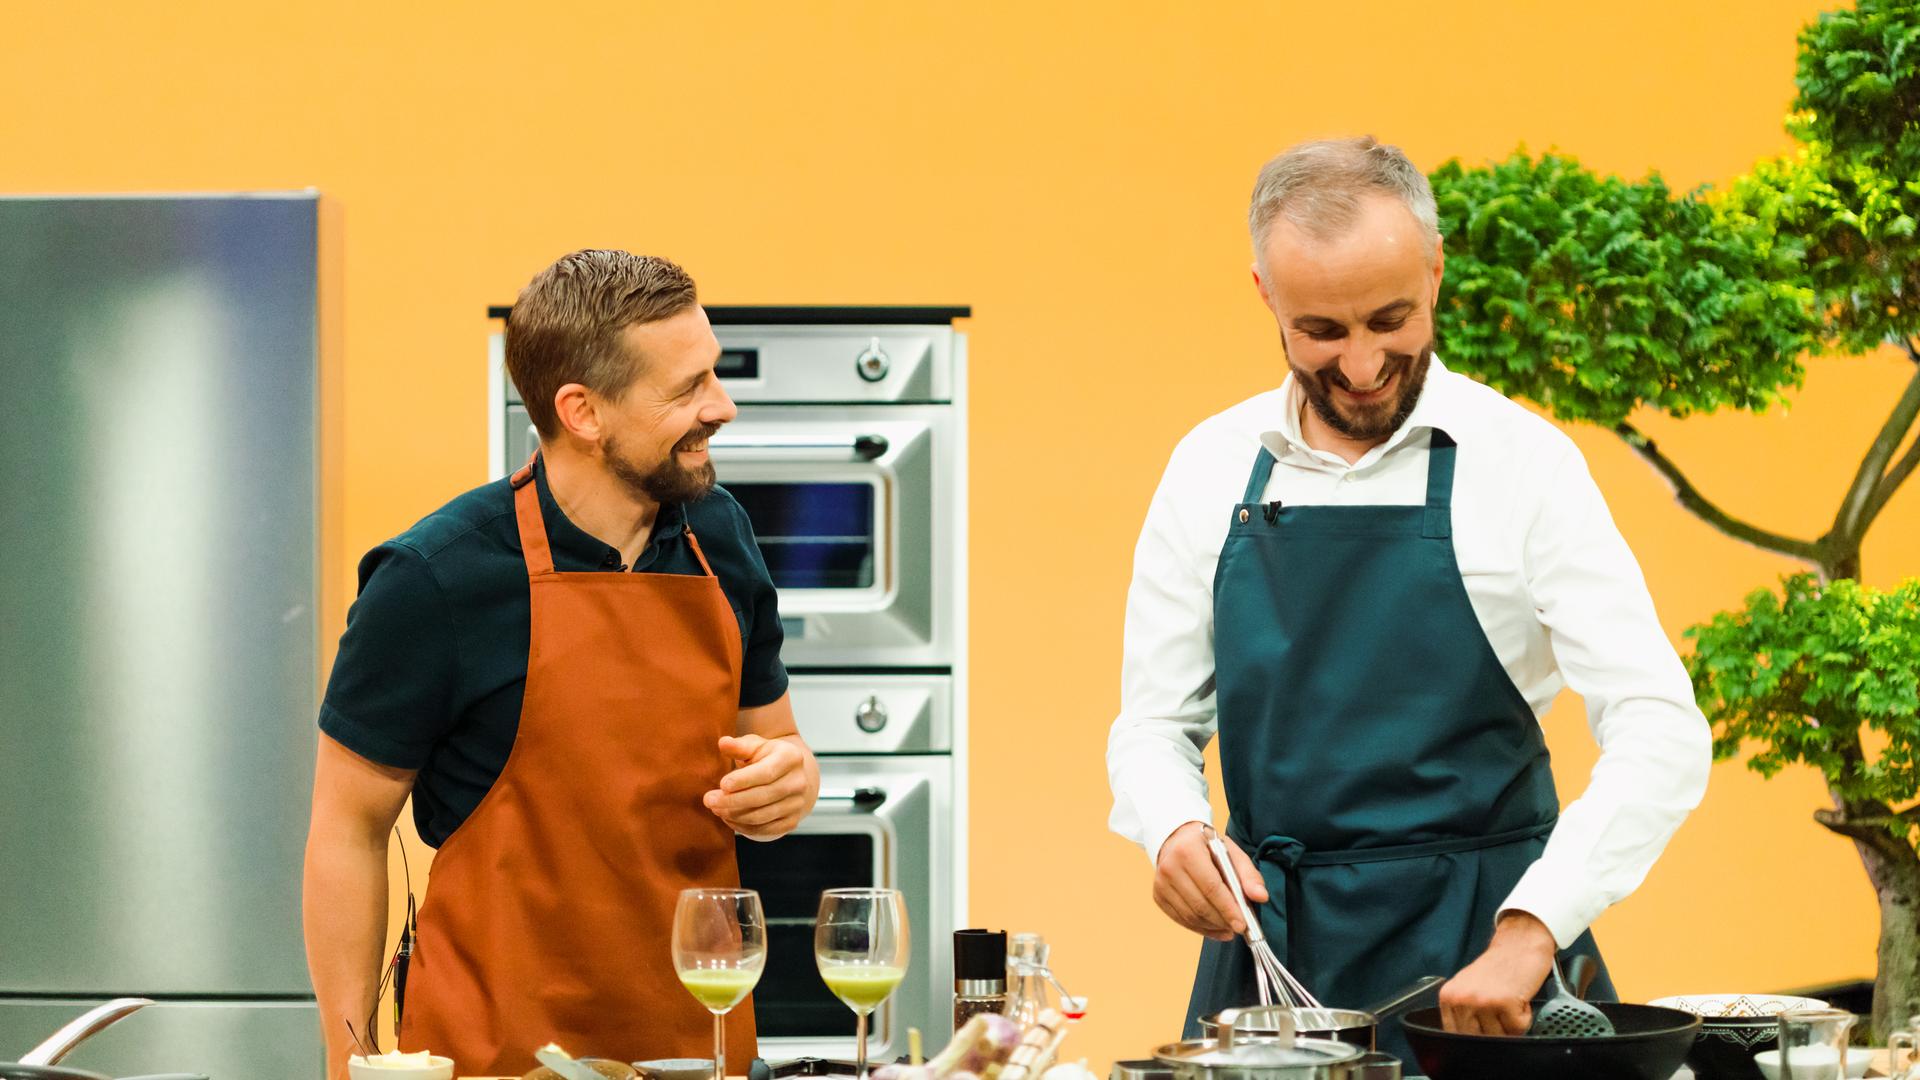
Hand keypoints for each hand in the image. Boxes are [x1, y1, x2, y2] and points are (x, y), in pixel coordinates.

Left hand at [705, 734, 813, 839]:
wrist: (790, 775)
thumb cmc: (767, 758)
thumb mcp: (754, 746)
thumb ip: (739, 746)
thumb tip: (723, 743)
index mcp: (791, 757)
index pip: (766, 772)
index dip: (743, 780)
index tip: (722, 784)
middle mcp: (799, 782)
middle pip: (763, 796)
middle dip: (733, 800)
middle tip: (709, 800)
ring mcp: (797, 804)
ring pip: (762, 815)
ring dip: (735, 815)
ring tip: (716, 809)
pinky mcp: (792, 821)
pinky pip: (765, 829)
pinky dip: (744, 827)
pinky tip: (729, 818)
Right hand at [1151, 821, 1269, 941]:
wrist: (1176, 839)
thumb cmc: (1207, 846)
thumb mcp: (1231, 852)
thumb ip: (1248, 874)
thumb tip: (1261, 897)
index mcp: (1188, 851)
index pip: (1211, 886)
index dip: (1228, 908)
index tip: (1242, 924)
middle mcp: (1169, 867)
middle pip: (1200, 904)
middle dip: (1222, 920)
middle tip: (1238, 928)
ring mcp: (1160, 883)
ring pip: (1190, 915)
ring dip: (1212, 927)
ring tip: (1228, 929)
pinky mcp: (1158, 896)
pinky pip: (1180, 919)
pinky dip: (1200, 928)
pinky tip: (1214, 928)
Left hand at [1438, 911, 1556, 1034]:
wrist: (1518, 943)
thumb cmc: (1498, 967)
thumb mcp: (1468, 987)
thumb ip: (1463, 1013)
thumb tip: (1467, 1043)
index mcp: (1448, 997)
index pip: (1456, 1035)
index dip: (1475, 1037)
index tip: (1486, 1031)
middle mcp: (1461, 999)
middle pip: (1478, 1039)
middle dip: (1495, 1031)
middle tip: (1502, 1012)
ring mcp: (1482, 1001)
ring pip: (1500, 1037)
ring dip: (1511, 1025)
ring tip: (1510, 1002)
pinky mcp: (1505, 1003)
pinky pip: (1518, 1029)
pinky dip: (1525, 1018)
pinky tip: (1519, 999)